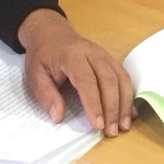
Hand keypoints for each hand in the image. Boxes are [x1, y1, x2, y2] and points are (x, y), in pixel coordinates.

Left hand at [18, 9, 132, 136]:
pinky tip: (129, 112)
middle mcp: (92, 53)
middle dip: (112, 107)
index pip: (86, 80)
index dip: (93, 103)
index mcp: (72, 56)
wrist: (51, 32)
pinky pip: (124, 76)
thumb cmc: (42, 56)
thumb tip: (58, 116)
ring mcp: (104, 54)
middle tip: (111, 131)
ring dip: (124, 103)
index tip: (97, 125)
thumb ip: (45, 95)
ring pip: (120, 77)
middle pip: (108, 79)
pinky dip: (129, 95)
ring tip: (124, 126)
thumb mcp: (34, 74)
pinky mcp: (110, 59)